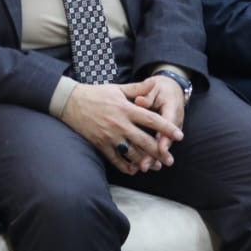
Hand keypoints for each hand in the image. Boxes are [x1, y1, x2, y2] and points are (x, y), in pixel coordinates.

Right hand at [59, 80, 183, 175]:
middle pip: (144, 141)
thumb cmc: (96, 94)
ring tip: (155, 167)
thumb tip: (154, 82)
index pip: (151, 120)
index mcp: (126, 108)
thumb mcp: (117, 88)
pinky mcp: (100, 144)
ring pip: (131, 153)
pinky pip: (115, 159)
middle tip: (170, 160)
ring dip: (145, 162)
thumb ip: (138, 88)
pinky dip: (126, 166)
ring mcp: (109, 135)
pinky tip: (134, 169)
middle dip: (159, 152)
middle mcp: (119, 123)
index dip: (167, 128)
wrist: (70, 102)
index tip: (179, 136)